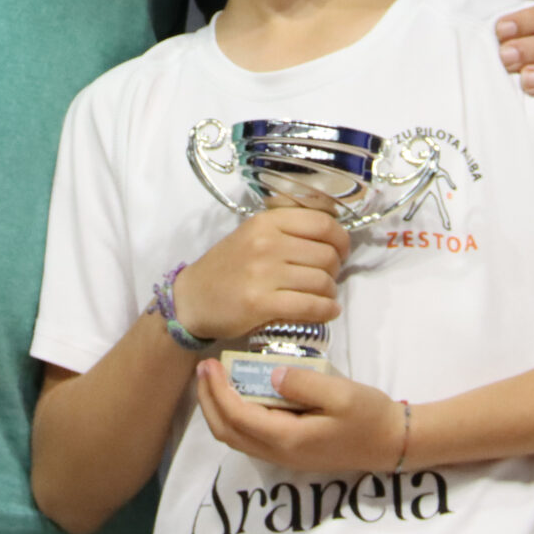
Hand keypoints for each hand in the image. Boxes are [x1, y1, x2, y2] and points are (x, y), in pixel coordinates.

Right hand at [171, 205, 348, 342]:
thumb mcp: (252, 235)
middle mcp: (266, 243)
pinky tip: (327, 311)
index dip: (341, 240)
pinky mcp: (261, 303)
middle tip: (328, 278)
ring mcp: (263, 274)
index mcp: (266, 222)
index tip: (341, 252)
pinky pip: (310, 305)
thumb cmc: (226, 268)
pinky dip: (326, 310)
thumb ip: (287, 231)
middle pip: (326, 254)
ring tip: (324, 296)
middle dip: (335, 269)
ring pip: (322, 281)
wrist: (192, 300)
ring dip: (331, 292)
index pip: (323, 224)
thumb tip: (332, 238)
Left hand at [195, 360, 407, 473]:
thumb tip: (271, 375)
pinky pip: (250, 437)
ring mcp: (283, 456)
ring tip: (214, 379)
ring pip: (235, 438)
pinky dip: (235, 416)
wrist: (390, 442)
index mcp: (287, 438)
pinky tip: (240, 393)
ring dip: (218, 410)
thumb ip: (303, 384)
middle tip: (204, 369)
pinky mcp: (289, 452)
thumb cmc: (368, 415)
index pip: (237, 416)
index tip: (210, 364)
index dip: (217, 391)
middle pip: (227, 432)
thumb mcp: (340, 393)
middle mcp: (278, 453)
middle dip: (208, 401)